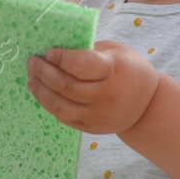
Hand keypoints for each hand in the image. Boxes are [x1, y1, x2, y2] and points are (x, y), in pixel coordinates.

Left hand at [26, 41, 159, 134]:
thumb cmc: (128, 70)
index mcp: (114, 70)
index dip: (61, 58)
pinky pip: (64, 118)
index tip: (48, 52)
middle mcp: (106, 96)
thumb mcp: (115, 52)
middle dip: (44, 73)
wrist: (147, 106)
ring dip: (41, 91)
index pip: (81, 65)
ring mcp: (98, 116)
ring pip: (60, 106)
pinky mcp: (91, 129)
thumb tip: (55, 49)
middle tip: (32, 62)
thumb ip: (88, 51)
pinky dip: (48, 104)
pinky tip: (39, 92)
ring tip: (31, 77)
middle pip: (66, 86)